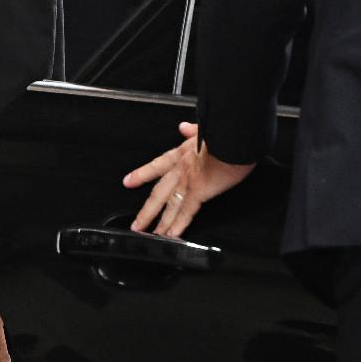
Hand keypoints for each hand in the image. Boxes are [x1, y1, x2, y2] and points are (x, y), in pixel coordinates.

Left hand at [124, 122, 254, 237]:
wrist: (232, 137)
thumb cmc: (224, 134)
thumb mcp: (203, 128)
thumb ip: (191, 130)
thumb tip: (183, 127)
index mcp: (182, 153)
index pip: (157, 165)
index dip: (141, 174)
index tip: (128, 181)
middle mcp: (180, 169)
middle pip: (158, 192)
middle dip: (146, 209)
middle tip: (136, 223)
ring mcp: (188, 181)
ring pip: (169, 205)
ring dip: (159, 222)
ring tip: (150, 233)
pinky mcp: (200, 191)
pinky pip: (186, 212)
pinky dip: (178, 225)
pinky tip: (171, 234)